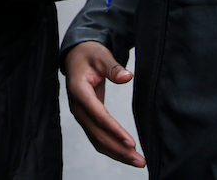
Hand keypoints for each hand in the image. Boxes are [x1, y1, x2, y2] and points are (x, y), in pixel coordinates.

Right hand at [64, 42, 144, 167]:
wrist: (76, 57)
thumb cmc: (89, 55)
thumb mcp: (101, 55)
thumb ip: (113, 67)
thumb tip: (127, 77)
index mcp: (79, 91)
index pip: (98, 115)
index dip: (114, 130)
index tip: (130, 142)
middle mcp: (78, 107)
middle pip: (98, 134)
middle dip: (119, 149)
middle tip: (140, 160)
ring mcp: (81, 115)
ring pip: (97, 140)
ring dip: (117, 153)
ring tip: (137, 161)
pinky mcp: (87, 118)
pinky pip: (98, 137)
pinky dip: (111, 148)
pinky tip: (125, 154)